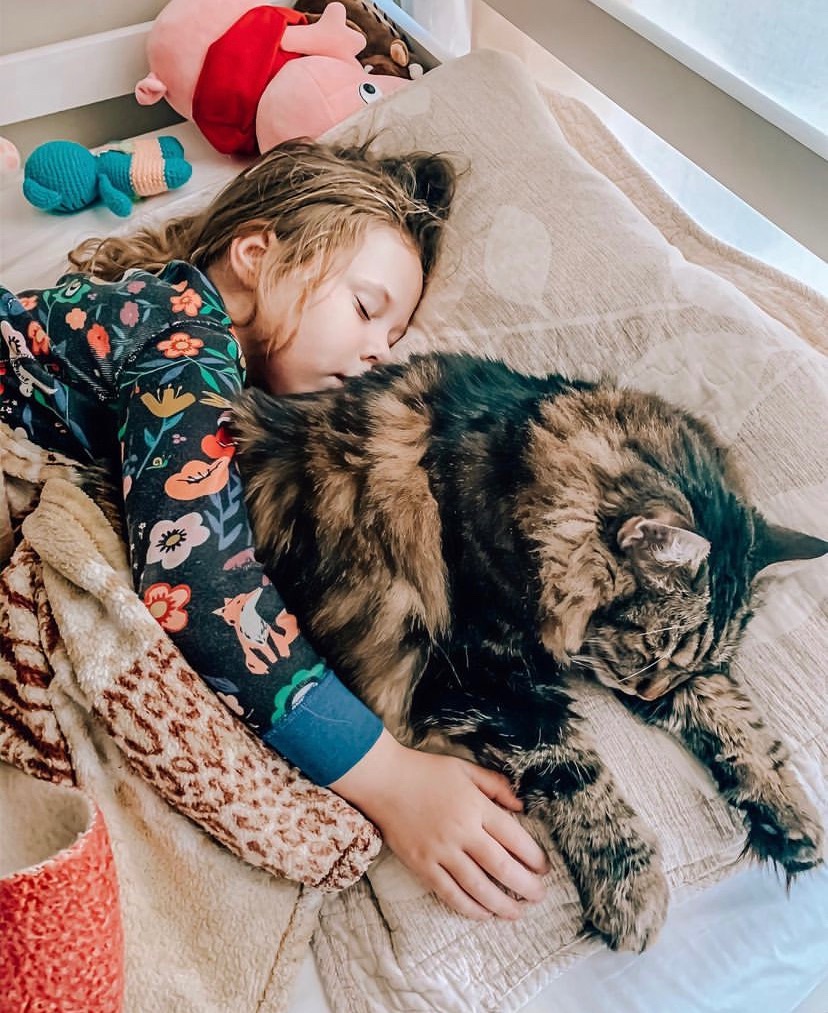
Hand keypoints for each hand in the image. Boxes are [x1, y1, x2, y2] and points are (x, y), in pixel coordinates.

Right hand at [330, 730, 549, 919]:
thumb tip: (521, 804)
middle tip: (539, 895)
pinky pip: (449, 892)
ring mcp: (440, 851)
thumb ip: (495, 785)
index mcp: (476, 807)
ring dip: (501, 904)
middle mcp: (461, 832)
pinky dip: (468, 907)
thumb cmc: (425, 771)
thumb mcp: (465, 768)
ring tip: (516, 913)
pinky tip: (483, 913)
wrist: (383, 779)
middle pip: (501, 867)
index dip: (533, 857)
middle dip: (525, 885)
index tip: (543, 867)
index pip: (514, 838)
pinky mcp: (421, 864)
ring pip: (477, 886)